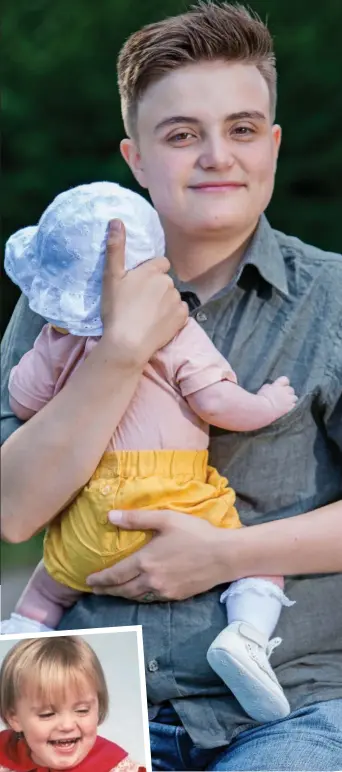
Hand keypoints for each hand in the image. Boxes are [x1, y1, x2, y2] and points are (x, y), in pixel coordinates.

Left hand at [86, 509, 233, 600]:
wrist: (224, 555)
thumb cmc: (195, 533)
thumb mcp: (165, 519)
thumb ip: (136, 519)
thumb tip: (110, 516)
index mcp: (145, 561)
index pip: (115, 574)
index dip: (100, 579)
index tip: (88, 580)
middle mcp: (151, 580)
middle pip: (122, 590)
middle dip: (107, 590)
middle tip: (96, 589)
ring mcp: (164, 591)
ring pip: (136, 597)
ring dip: (122, 594)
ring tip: (114, 591)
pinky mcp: (176, 596)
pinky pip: (151, 598)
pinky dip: (140, 596)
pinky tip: (139, 591)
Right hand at [100, 219, 187, 366]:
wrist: (128, 343)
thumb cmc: (116, 310)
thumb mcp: (111, 277)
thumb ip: (115, 248)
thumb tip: (117, 220)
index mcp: (152, 271)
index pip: (160, 263)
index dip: (151, 272)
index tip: (140, 285)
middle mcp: (168, 282)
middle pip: (166, 281)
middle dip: (157, 288)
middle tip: (140, 303)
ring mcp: (177, 301)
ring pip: (173, 297)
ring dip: (164, 302)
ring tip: (147, 316)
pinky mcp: (182, 318)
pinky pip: (180, 312)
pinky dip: (172, 316)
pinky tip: (158, 324)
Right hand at [257, 376, 297, 421]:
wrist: (263, 410)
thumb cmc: (260, 399)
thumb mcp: (263, 389)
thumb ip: (268, 387)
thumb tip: (270, 386)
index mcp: (278, 385)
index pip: (285, 380)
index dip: (284, 383)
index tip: (281, 386)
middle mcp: (285, 391)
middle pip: (291, 389)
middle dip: (288, 392)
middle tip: (282, 397)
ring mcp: (289, 399)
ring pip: (294, 397)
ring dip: (291, 399)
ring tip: (285, 404)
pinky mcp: (290, 408)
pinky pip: (293, 406)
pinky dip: (290, 407)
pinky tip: (286, 409)